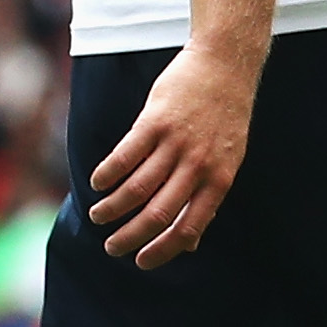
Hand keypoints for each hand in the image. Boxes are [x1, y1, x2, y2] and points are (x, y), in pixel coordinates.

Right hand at [87, 43, 256, 263]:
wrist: (225, 65)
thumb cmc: (225, 116)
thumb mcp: (228, 160)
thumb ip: (207, 198)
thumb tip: (190, 243)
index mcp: (219, 180)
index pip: (188, 227)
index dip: (162, 249)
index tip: (141, 261)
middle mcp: (198, 165)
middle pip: (158, 213)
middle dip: (130, 236)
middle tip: (112, 246)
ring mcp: (177, 142)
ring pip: (137, 187)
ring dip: (112, 207)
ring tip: (99, 215)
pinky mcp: (156, 120)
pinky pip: (125, 155)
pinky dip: (108, 173)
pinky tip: (98, 182)